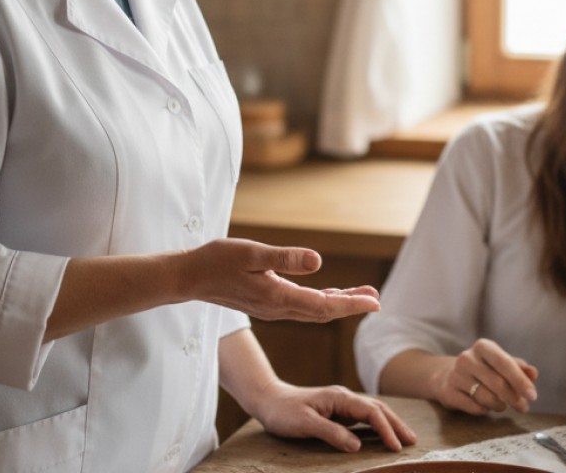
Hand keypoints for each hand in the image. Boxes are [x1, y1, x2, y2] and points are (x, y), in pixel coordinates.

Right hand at [178, 238, 380, 321]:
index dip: (352, 304)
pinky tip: (329, 294)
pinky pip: (302, 306)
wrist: (188, 277)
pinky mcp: (267, 302)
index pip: (324, 306)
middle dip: (352, 305)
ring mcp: (272, 307)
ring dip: (339, 303)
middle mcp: (278, 308)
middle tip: (377, 299)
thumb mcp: (252, 254)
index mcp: (279, 298)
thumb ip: (285, 258)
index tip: (375, 301)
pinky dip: (321, 300)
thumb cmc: (217, 260)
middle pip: (324, 311)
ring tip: (362, 295)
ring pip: (314, 309)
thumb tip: (318, 261)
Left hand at [254, 381, 417, 451]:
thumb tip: (357, 445)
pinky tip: (381, 435)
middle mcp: (344, 398)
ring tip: (404, 438)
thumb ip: (331, 433)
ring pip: (372, 412)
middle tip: (412, 442)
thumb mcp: (305, 423)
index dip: (386, 429)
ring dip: (389, 424)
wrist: (268, 400)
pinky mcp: (337, 412)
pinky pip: (363, 418)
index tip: (396, 447)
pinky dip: (376, 426)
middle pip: (378, 409)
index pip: (371, 412)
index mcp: (340, 398)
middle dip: (396, 424)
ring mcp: (341, 404)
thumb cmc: (284, 412)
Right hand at [435, 338, 538, 414]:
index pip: (505, 363)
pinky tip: (485, 406)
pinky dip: (485, 410)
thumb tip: (533, 373)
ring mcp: (455, 375)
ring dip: (500, 405)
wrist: (449, 376)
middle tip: (523, 408)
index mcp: (483, 347)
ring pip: (486, 397)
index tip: (533, 396)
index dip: (520, 381)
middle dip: (514, 398)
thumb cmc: (484, 369)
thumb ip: (520, 368)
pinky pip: (474, 407)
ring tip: (502, 405)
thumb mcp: (502, 363)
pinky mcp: (448, 392)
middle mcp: (467, 358)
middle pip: (497, 383)